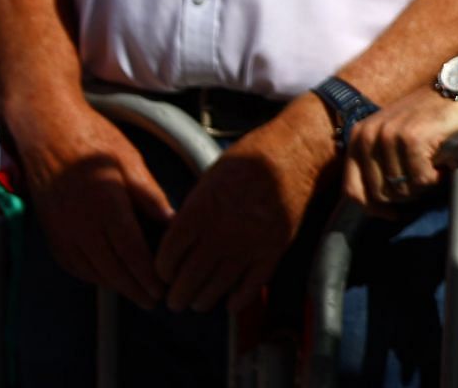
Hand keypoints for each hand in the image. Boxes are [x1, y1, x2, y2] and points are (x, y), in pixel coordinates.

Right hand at [8, 100, 173, 308]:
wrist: (48, 133)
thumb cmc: (94, 141)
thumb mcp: (131, 162)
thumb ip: (150, 196)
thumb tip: (171, 223)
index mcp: (106, 206)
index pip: (131, 251)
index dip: (148, 274)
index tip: (164, 286)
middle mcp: (81, 224)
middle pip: (112, 268)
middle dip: (135, 288)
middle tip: (155, 300)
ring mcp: (62, 230)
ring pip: (91, 270)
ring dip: (115, 285)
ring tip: (136, 293)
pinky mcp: (51, 231)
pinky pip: (73, 263)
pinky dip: (91, 275)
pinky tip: (106, 277)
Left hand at [154, 97, 330, 311]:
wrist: (294, 153)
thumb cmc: (249, 159)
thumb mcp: (209, 178)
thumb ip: (193, 212)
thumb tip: (179, 240)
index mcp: (200, 212)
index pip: (169, 255)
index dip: (163, 270)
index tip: (164, 275)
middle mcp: (221, 232)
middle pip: (189, 278)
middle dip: (178, 295)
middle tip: (175, 300)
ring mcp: (248, 244)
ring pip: (216, 288)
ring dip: (203, 300)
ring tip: (199, 303)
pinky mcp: (274, 250)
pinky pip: (251, 286)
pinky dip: (238, 301)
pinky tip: (230, 304)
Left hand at [342, 89, 457, 211]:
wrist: (454, 90)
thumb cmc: (425, 119)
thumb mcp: (390, 137)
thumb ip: (376, 164)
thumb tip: (375, 206)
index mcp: (358, 138)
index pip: (353, 191)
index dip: (374, 209)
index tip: (394, 214)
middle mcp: (368, 135)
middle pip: (380, 194)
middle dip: (405, 195)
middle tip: (423, 179)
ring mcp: (389, 136)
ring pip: (401, 189)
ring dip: (422, 186)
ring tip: (433, 168)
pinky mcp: (412, 138)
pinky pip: (421, 180)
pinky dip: (436, 178)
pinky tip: (442, 164)